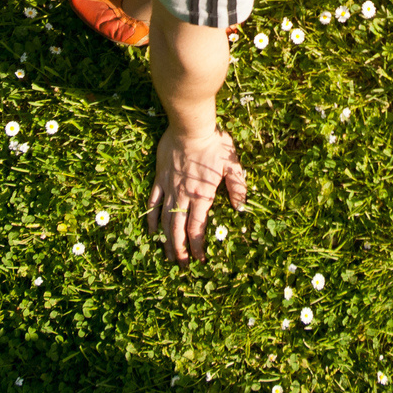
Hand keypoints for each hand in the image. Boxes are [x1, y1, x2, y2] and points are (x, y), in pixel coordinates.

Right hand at [144, 126, 247, 262]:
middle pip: (178, 230)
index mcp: (202, 195)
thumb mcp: (233, 165)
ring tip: (167, 255)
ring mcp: (169, 188)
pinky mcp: (159, 179)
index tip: (200, 259)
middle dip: (180, 250)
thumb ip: (237, 187)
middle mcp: (183, 196)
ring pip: (164, 220)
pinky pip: (152, 202)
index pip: (198, 228)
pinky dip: (151, 218)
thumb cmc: (214, 144)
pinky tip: (151, 231)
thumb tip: (241, 208)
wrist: (190, 127)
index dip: (198, 246)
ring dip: (166, 239)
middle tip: (182, 265)